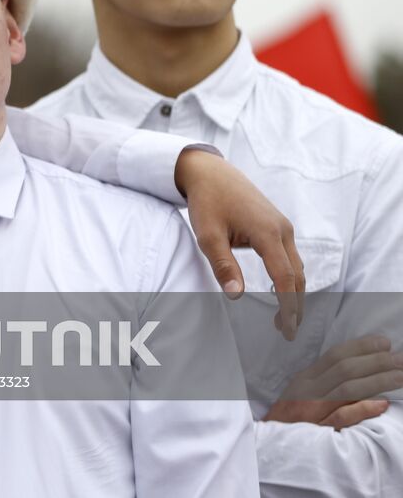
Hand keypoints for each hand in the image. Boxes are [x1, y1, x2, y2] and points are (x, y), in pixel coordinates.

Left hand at [174, 149, 305, 338]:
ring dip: (294, 293)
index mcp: (267, 232)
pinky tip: (281, 292)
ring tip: (283, 318)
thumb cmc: (207, 202)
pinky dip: (289, 277)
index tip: (287, 328)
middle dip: (296, 305)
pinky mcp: (278, 226)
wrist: (211, 173)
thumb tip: (236, 296)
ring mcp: (283, 227)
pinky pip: (290, 257)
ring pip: (296, 267)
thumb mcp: (208, 235)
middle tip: (287, 331)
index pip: (285, 277)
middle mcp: (282, 230)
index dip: (289, 305)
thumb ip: (223, 266)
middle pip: (297, 275)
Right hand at [263, 336, 402, 428]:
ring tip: (401, 376)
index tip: (384, 343)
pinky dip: (362, 409)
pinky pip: (342, 417)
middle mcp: (309, 390)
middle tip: (400, 358)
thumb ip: (322, 380)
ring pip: (348, 390)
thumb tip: (356, 369)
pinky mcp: (318, 429)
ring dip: (377, 381)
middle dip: (376, 362)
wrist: (270, 445)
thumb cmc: (288, 418)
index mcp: (306, 378)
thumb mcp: (299, 392)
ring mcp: (314, 410)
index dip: (361, 347)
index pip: (335, 356)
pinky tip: (383, 404)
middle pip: (345, 370)